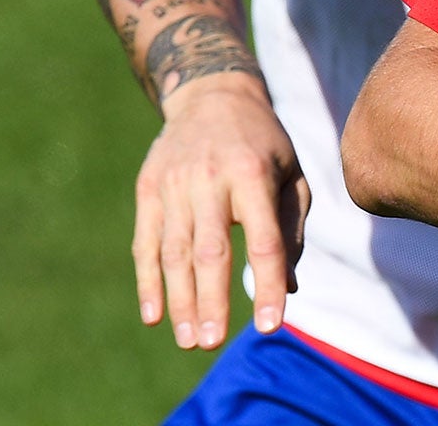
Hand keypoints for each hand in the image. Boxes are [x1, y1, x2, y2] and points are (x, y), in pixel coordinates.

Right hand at [133, 74, 310, 347]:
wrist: (212, 94)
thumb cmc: (264, 143)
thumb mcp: (291, 174)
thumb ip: (292, 229)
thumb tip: (290, 288)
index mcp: (254, 175)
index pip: (265, 241)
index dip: (268, 285)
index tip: (270, 326)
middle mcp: (212, 179)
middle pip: (211, 250)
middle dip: (211, 301)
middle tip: (211, 344)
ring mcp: (175, 184)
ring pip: (175, 252)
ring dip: (179, 300)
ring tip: (188, 339)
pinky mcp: (149, 189)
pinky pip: (145, 242)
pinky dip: (148, 282)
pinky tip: (154, 315)